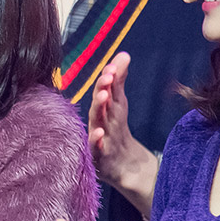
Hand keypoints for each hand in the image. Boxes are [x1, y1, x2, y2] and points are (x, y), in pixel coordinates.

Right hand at [87, 52, 157, 197]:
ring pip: (97, 122)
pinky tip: (99, 133)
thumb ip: (119, 81)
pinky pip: (96, 148)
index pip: (105, 91)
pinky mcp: (98, 157)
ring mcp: (98, 139)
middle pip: (100, 104)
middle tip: (107, 76)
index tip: (112, 67)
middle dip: (102, 89)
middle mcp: (99, 122)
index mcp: (104, 109)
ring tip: (103, 96)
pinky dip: (96, 141)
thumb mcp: (118, 104)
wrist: (121, 166)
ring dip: (99, 109)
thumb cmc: (115, 131)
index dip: (108, 79)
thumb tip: (124, 54)